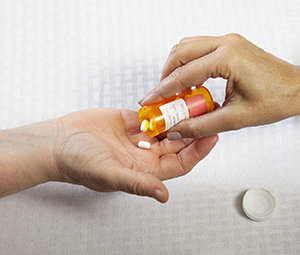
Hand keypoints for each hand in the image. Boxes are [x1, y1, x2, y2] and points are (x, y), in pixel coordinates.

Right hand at [0, 109, 217, 201]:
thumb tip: (163, 196)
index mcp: (144, 170)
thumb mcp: (108, 174)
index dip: (197, 151)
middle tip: (207, 113)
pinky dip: (162, 107)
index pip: (180, 163)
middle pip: (178, 143)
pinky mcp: (130, 121)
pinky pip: (152, 114)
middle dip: (193, 129)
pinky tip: (171, 97)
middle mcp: (145, 154)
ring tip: (193, 102)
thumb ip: (136, 183)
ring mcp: (138, 136)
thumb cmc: (78, 162)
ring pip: (167, 127)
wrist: (58, 141)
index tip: (211, 135)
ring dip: (180, 116)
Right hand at [139, 34, 299, 138]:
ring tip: (173, 90)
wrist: (298, 89)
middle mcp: (226, 44)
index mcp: (228, 58)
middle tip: (160, 96)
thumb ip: (201, 125)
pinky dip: (187, 64)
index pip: (183, 74)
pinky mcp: (230, 46)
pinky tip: (189, 82)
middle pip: (180, 53)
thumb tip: (178, 128)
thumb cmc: (277, 99)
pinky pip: (199, 49)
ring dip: (175, 67)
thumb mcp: (235, 118)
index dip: (162, 90)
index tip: (150, 100)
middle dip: (164, 75)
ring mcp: (228, 42)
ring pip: (187, 47)